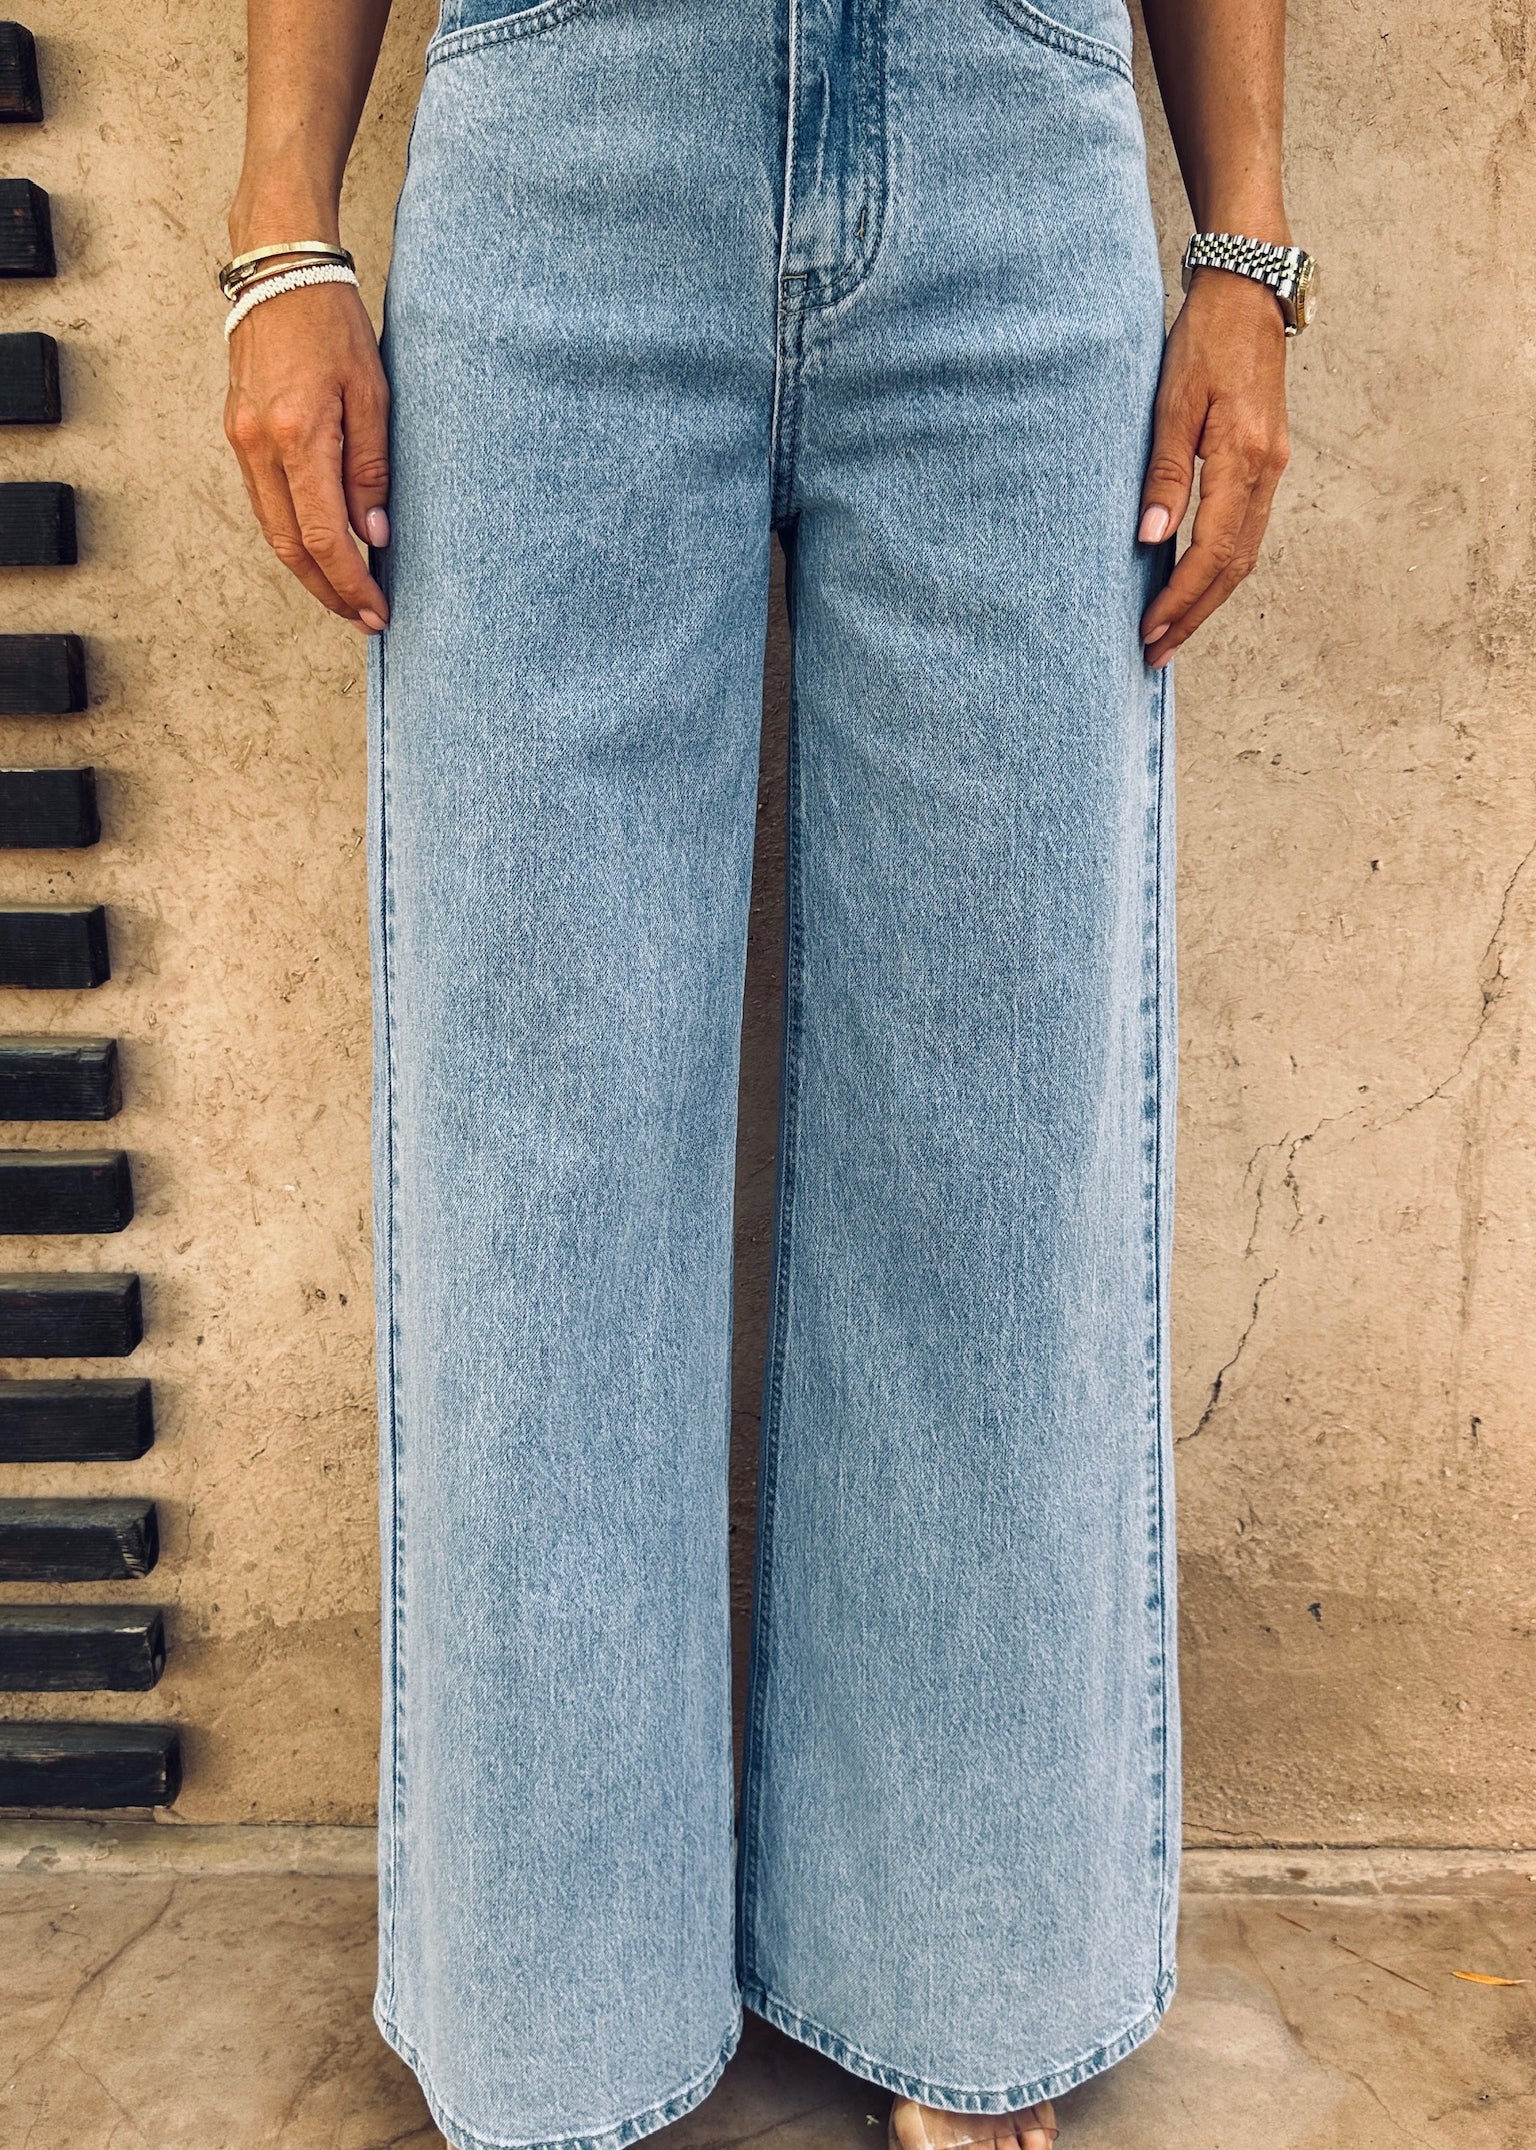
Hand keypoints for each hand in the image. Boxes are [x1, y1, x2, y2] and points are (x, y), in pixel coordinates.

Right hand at [224, 280, 390, 632]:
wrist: (278, 269)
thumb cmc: (333, 322)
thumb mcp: (371, 393)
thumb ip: (370, 468)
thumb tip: (374, 534)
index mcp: (297, 436)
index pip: (325, 536)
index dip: (351, 583)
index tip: (377, 610)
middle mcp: (259, 445)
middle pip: (290, 546)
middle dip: (329, 591)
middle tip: (365, 619)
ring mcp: (241, 440)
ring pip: (272, 529)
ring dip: (309, 569)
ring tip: (346, 595)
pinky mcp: (238, 432)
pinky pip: (264, 501)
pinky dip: (292, 534)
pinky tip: (321, 549)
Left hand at [1136, 267, 1289, 666]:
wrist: (1249, 290)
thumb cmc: (1205, 338)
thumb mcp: (1174, 401)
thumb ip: (1165, 471)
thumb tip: (1150, 539)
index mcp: (1245, 457)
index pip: (1212, 550)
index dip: (1180, 597)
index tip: (1148, 629)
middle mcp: (1268, 471)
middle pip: (1234, 566)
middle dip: (1193, 615)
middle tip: (1154, 653)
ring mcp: (1273, 468)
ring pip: (1244, 554)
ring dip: (1207, 599)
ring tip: (1170, 633)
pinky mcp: (1268, 462)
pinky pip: (1247, 531)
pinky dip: (1219, 568)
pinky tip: (1192, 585)